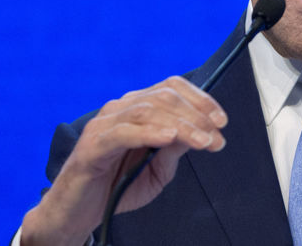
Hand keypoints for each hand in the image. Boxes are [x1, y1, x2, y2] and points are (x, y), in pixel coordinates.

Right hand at [21, 76, 227, 245]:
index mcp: (138, 109)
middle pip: (164, 97)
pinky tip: (169, 138)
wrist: (80, 213)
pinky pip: (123, 132)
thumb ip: (176, 148)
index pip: (172, 88)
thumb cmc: (118, 187)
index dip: (200, 99)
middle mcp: (120, 109)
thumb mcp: (158, 169)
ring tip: (202, 142)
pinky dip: (149, 132)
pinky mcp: (92, 145)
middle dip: (197, 116)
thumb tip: (204, 131)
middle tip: (216, 137)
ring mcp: (104, 124)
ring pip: (148, 111)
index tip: (222, 121)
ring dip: (181, 125)